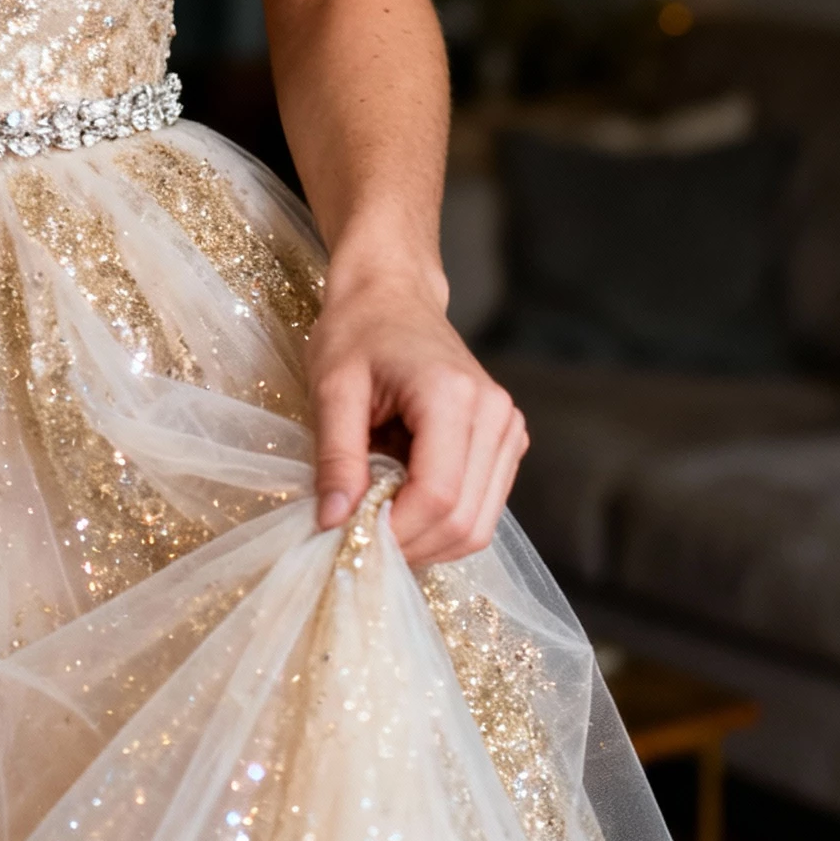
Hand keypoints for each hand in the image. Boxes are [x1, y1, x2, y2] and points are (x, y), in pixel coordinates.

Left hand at [309, 253, 528, 564]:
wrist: (393, 295)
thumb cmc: (357, 332)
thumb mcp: (331, 389)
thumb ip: (336, 458)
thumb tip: (334, 523)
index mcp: (453, 396)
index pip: (438, 496)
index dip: (395, 532)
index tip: (347, 537)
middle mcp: (495, 414)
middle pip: (464, 521)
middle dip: (409, 546)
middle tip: (357, 541)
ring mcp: (508, 429)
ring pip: (478, 526)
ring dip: (426, 541)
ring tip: (377, 521)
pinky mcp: (506, 442)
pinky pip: (481, 509)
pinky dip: (441, 524)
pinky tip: (401, 505)